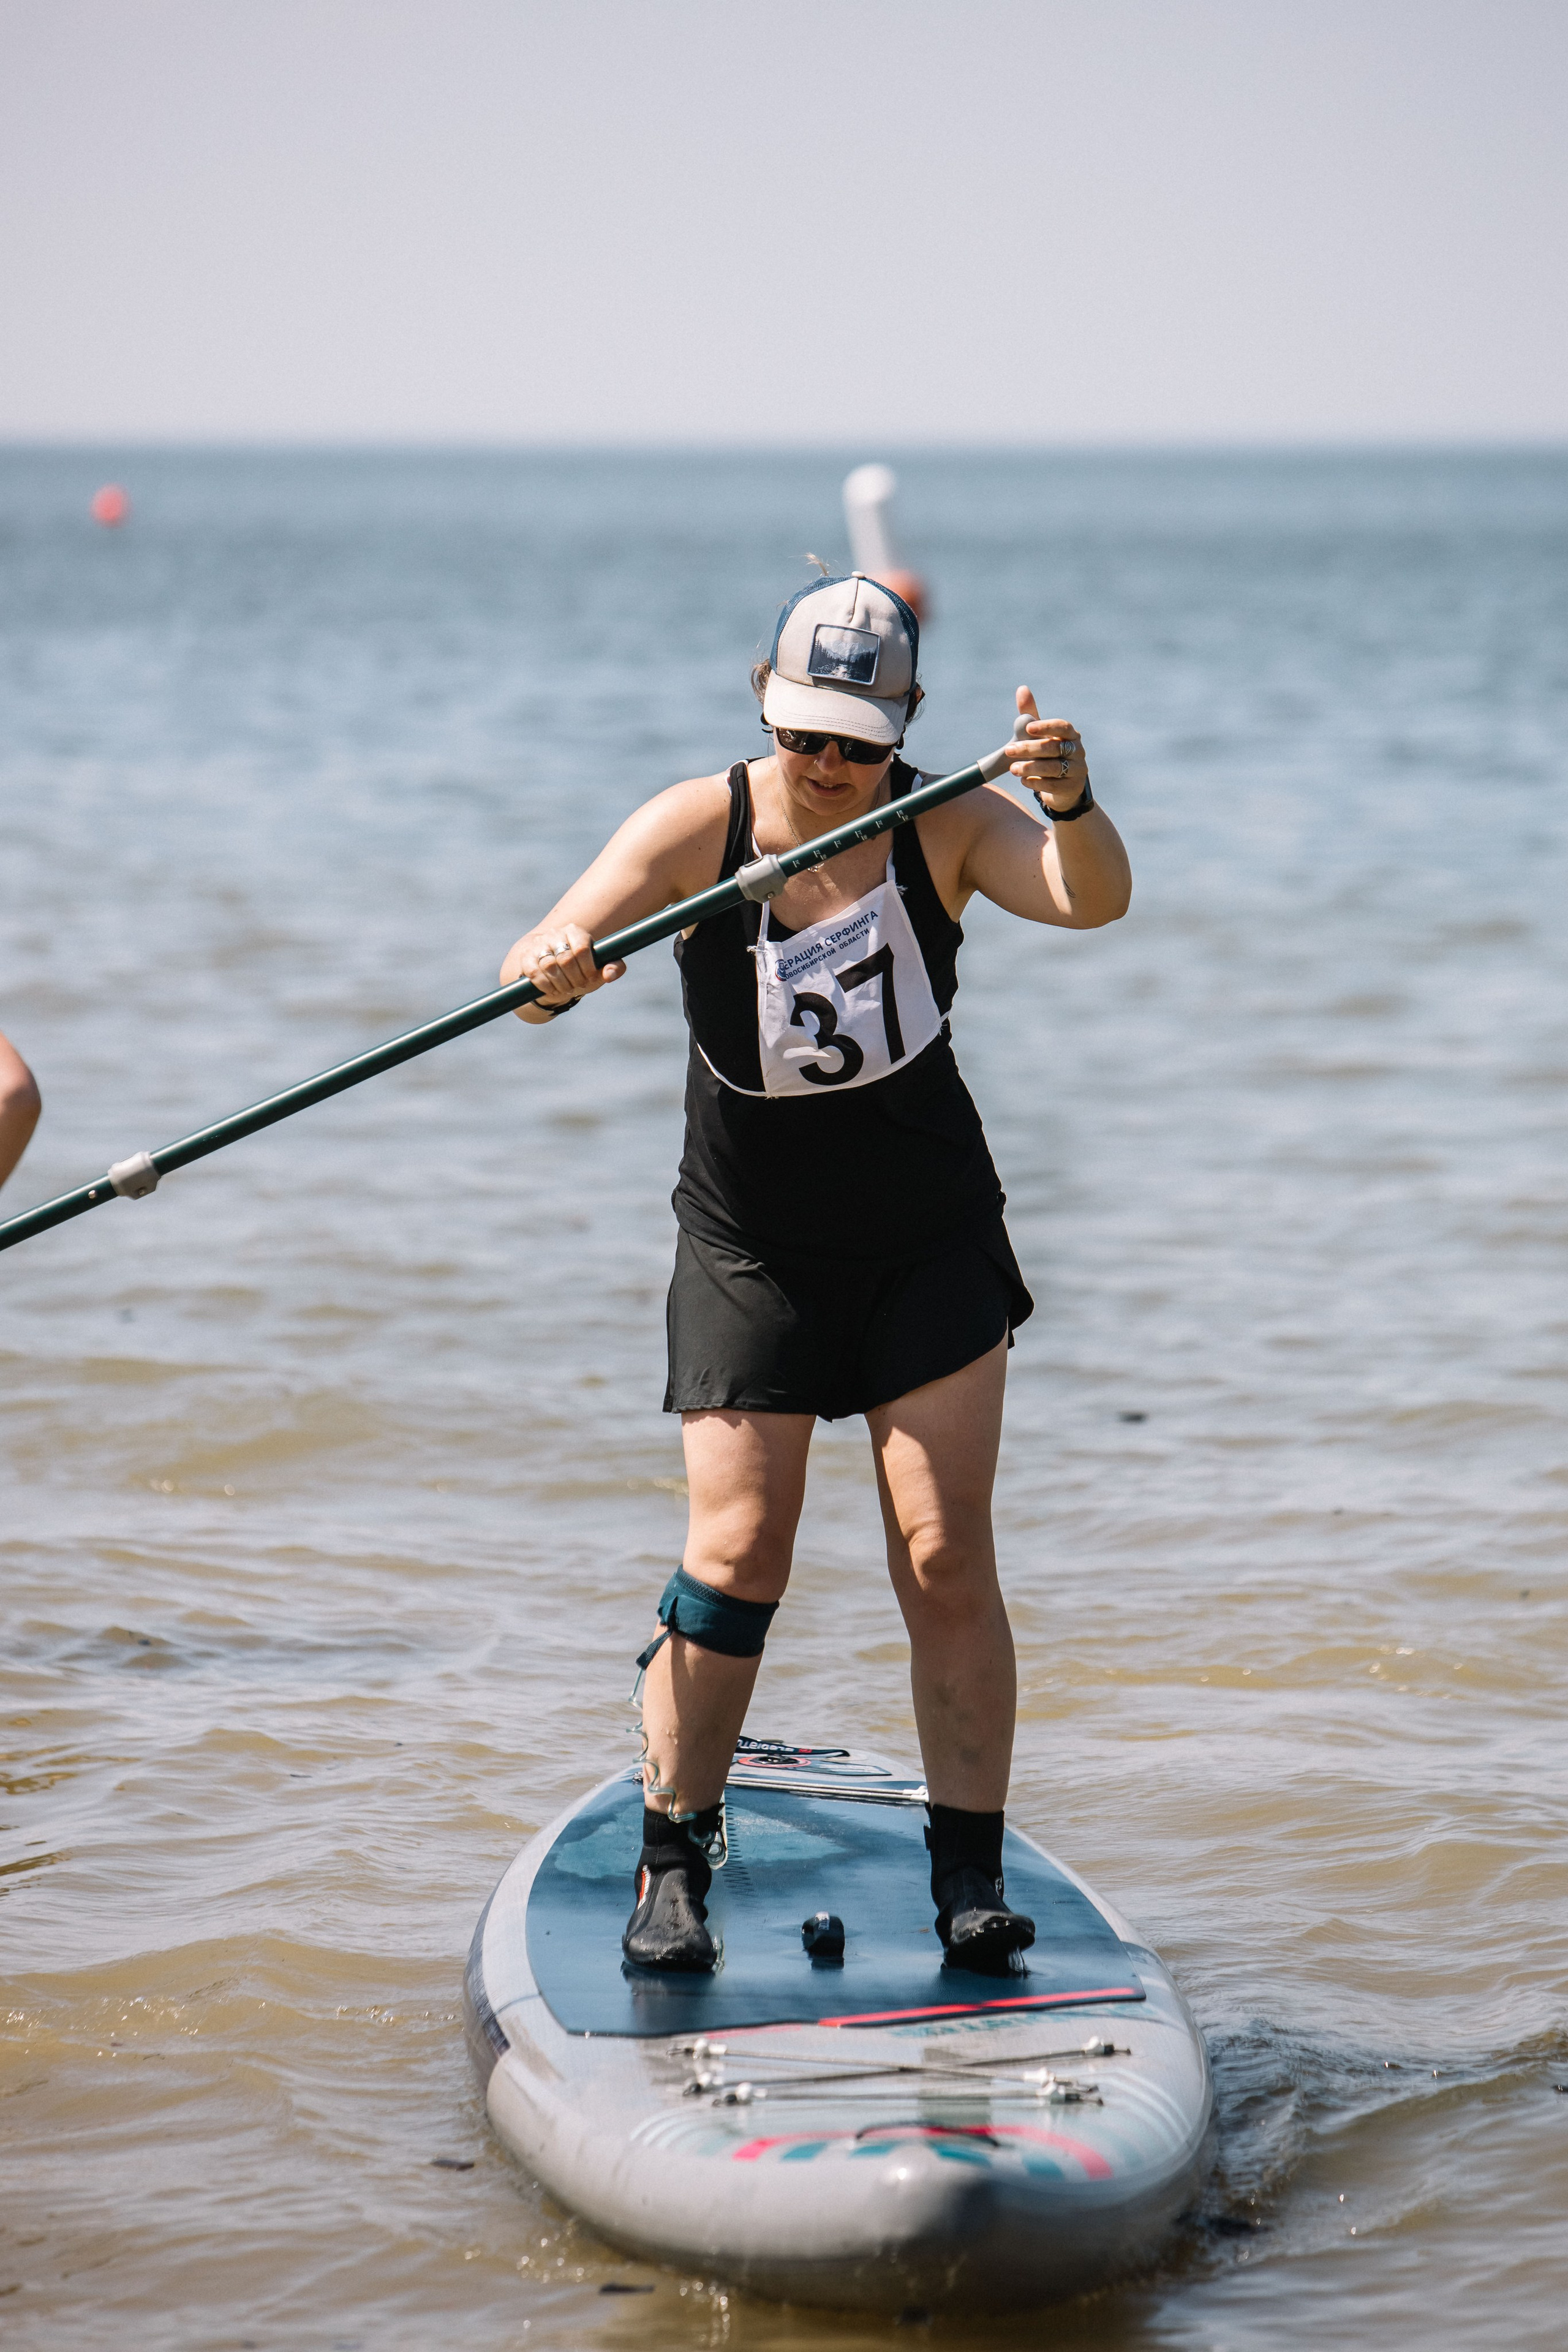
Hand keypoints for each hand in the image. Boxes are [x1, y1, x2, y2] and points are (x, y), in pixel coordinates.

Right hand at [514, 921, 624, 1005]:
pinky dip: (545, 986)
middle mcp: (555, 933)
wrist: (550, 971)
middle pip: (566, 959)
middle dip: (575, 979)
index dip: (588, 968)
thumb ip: (613, 969)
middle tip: (577, 986)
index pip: (582, 949)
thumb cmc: (579, 970)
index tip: (589, 978)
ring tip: (565, 988)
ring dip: (560, 984)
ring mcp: (539, 944)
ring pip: (550, 966)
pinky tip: (552, 990)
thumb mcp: (597, 970)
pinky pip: (535, 973)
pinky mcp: (526, 957)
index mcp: (575, 932)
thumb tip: (609, 974)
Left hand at [1008, 685, 1087, 809]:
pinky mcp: (1072, 788)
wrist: (1063, 787)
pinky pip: (1053, 785)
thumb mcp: (1040, 735)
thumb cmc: (1049, 755)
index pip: (1063, 727)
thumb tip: (1022, 688)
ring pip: (1054, 768)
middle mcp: (1078, 751)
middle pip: (1054, 748)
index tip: (1028, 727)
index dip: (1046, 726)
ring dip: (1031, 767)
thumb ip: (1031, 714)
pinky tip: (1023, 780)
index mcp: (1071, 735)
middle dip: (1030, 749)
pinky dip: (1037, 783)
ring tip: (1013, 769)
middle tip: (1009, 750)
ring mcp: (1077, 771)